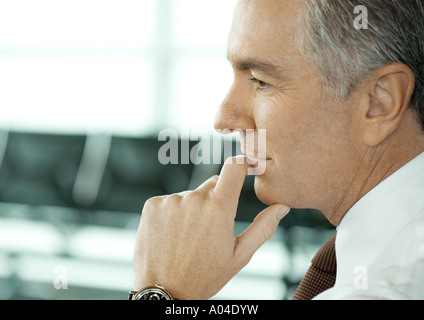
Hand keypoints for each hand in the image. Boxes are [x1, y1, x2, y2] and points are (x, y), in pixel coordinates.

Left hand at [133, 156, 290, 299]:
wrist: (164, 292)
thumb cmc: (204, 276)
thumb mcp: (239, 256)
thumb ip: (263, 228)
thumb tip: (282, 207)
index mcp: (219, 208)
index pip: (234, 167)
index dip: (242, 164)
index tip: (245, 166)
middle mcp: (194, 198)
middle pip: (212, 184)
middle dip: (216, 199)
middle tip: (211, 228)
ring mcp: (170, 201)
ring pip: (190, 195)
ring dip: (193, 208)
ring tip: (188, 237)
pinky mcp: (152, 205)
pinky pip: (169, 201)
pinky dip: (173, 213)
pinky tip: (172, 235)